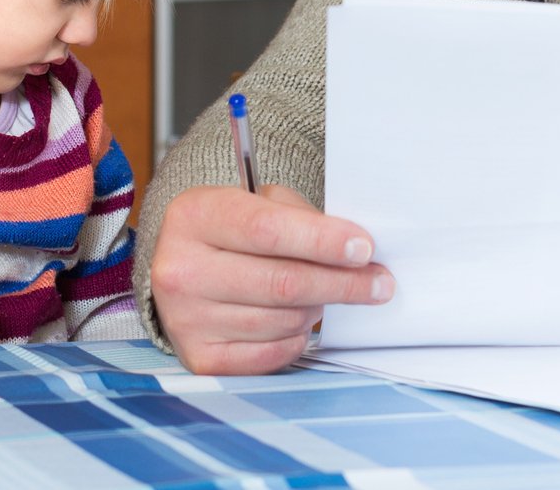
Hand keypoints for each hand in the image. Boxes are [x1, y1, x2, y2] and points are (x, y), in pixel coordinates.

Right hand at [150, 184, 392, 375]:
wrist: (182, 268)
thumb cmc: (231, 231)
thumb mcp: (257, 203)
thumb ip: (301, 218)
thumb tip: (356, 251)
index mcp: (194, 217)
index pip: (267, 231)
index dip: (322, 241)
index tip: (363, 248)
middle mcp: (180, 270)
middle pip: (281, 282)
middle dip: (341, 282)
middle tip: (378, 281)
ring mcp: (186, 319)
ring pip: (283, 319)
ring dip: (318, 308)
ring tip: (324, 293)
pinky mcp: (201, 358)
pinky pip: (273, 353)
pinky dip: (297, 337)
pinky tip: (298, 318)